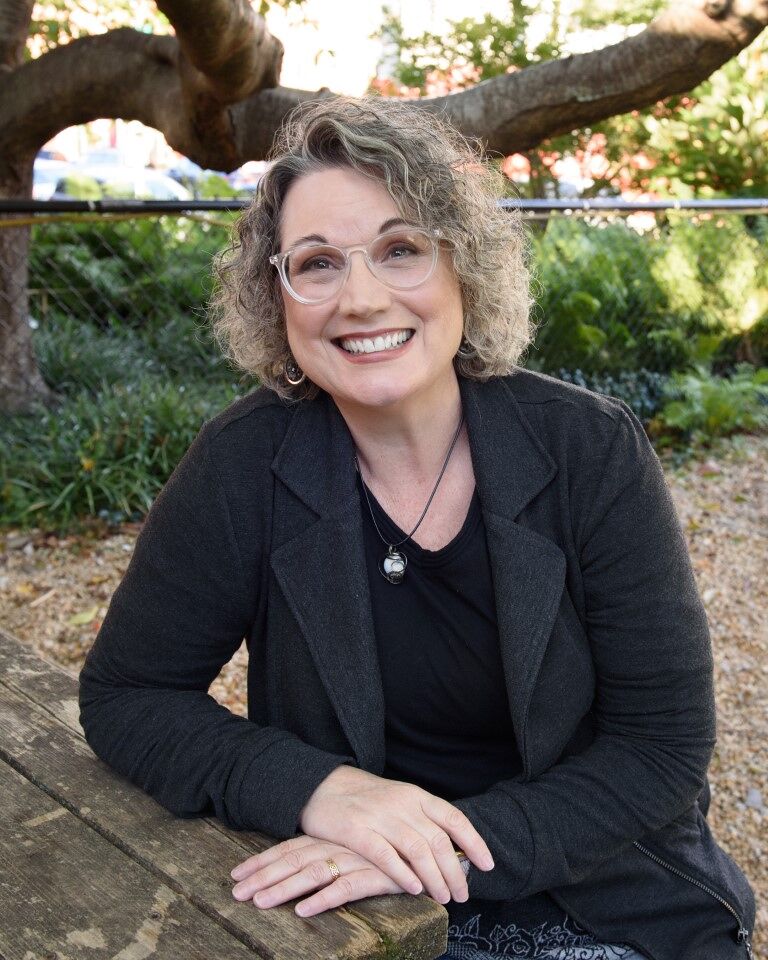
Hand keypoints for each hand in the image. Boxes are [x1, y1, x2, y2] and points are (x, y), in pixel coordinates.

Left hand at [230, 834, 440, 916]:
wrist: (431, 844)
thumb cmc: (388, 850)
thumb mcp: (353, 850)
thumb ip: (329, 857)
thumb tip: (297, 874)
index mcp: (330, 838)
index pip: (288, 848)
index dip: (261, 861)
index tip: (236, 875)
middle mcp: (338, 845)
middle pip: (293, 860)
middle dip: (262, 877)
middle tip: (236, 894)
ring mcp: (355, 857)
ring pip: (313, 872)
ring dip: (285, 889)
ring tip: (260, 903)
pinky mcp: (375, 874)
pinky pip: (345, 887)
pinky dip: (323, 899)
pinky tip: (305, 911)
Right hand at [296, 765, 493, 905]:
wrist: (322, 785)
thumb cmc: (365, 798)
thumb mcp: (399, 800)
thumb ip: (422, 820)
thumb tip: (452, 850)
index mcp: (416, 795)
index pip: (453, 818)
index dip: (473, 842)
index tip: (487, 865)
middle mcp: (402, 804)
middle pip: (438, 840)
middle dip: (455, 871)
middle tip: (462, 894)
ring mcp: (379, 816)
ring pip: (417, 850)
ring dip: (435, 877)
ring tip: (443, 897)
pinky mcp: (356, 831)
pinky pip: (385, 854)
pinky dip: (402, 873)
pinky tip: (414, 889)